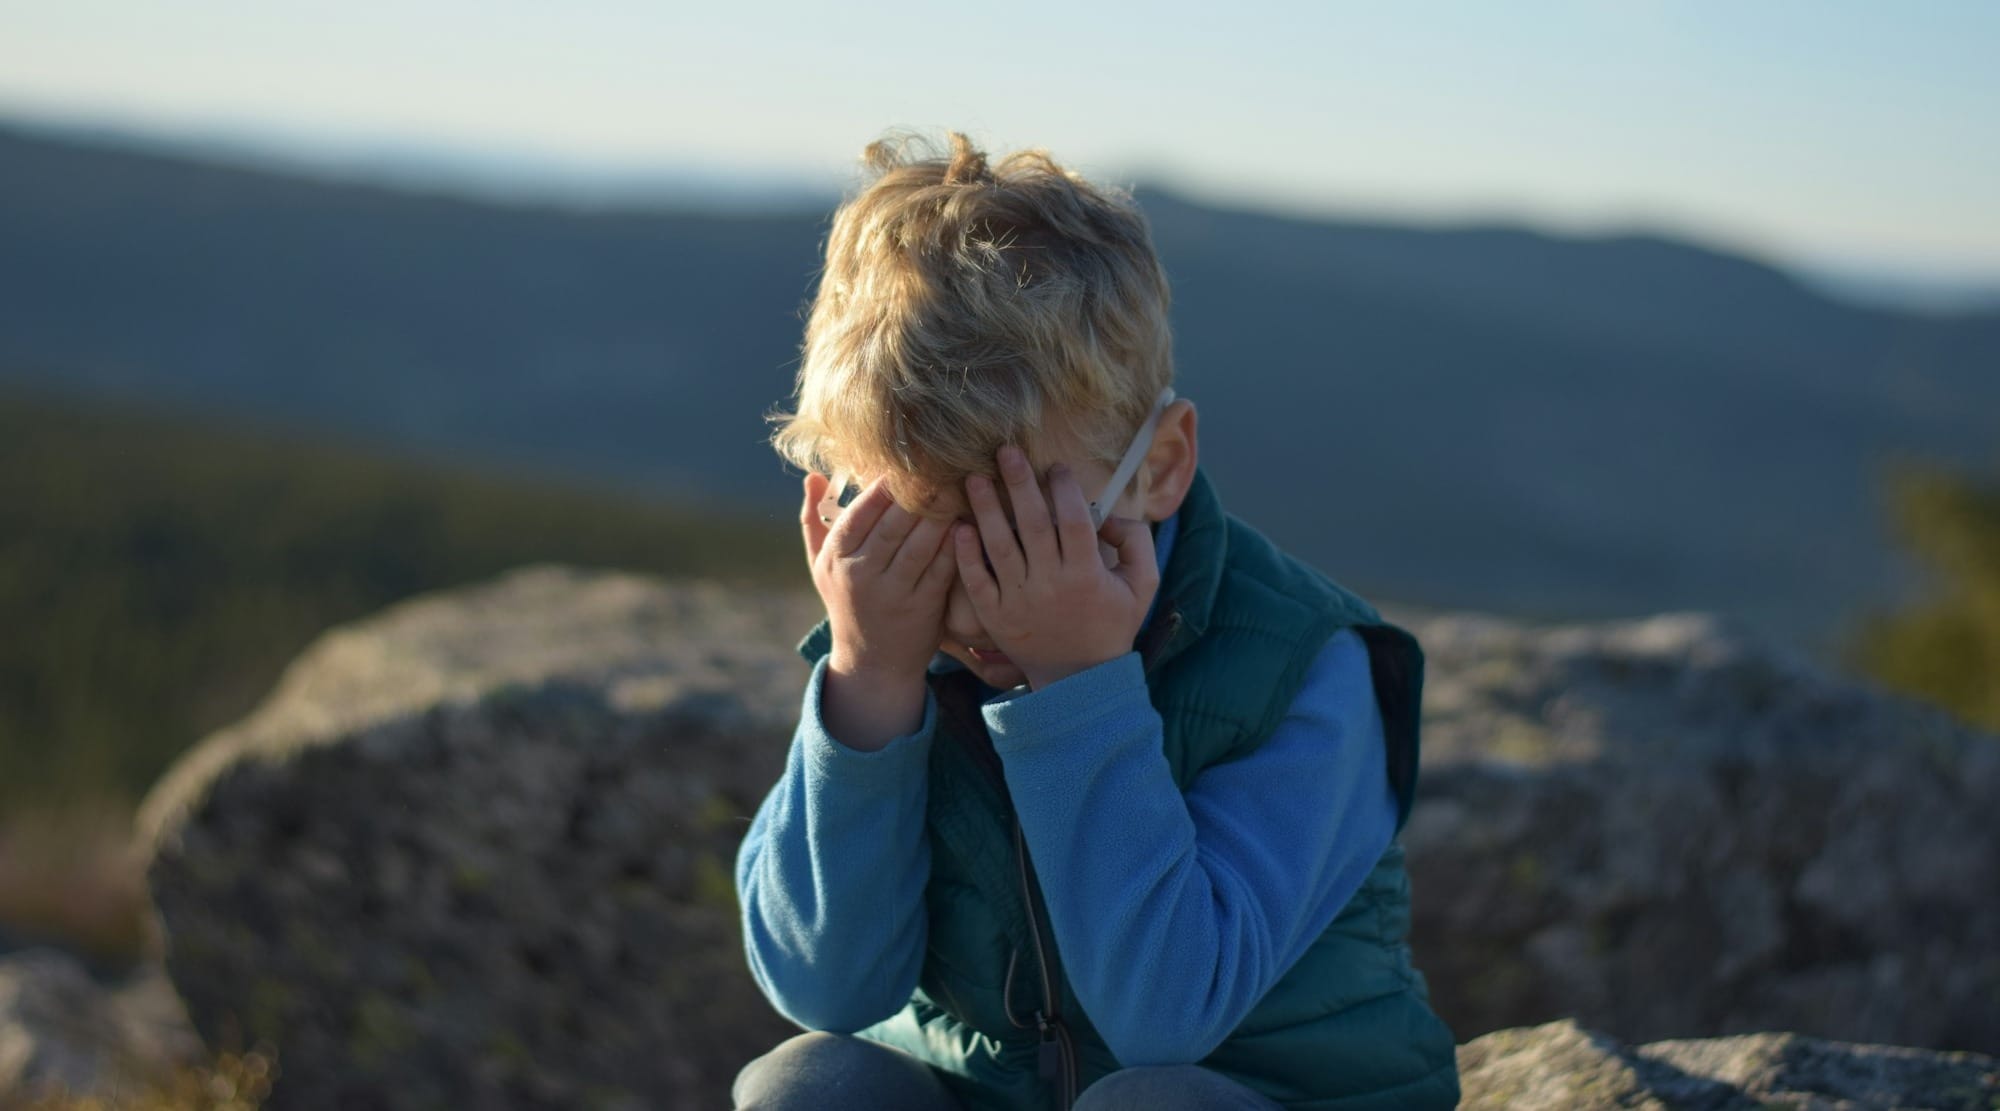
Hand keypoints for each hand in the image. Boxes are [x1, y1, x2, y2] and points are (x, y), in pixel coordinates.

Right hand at [801, 472, 958, 683]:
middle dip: (918, 491)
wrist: (872, 663)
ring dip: (941, 511)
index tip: (904, 460)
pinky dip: (955, 542)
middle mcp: (861, 574)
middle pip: (893, 523)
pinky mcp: (923, 606)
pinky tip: (967, 519)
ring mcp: (894, 592)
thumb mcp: (820, 566)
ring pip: (921, 542)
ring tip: (956, 483)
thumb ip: (815, 521)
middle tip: (939, 463)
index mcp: (836, 558)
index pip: (860, 512)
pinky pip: (941, 566)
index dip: (884, 485)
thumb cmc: (846, 602)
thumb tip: (814, 476)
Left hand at [954, 445, 1159, 689]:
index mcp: (1086, 574)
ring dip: (986, 509)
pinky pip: (977, 580)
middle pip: (1033, 524)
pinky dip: (966, 554)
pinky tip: (959, 526)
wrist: (1079, 680)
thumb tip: (1109, 515)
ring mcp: (1019, 601)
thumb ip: (1136, 543)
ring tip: (973, 477)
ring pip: (999, 546)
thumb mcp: (1142, 585)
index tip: (1056, 465)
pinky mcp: (995, 616)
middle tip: (1005, 450)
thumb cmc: (1112, 624)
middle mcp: (1051, 585)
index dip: (1065, 489)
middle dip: (1019, 483)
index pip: (1075, 520)